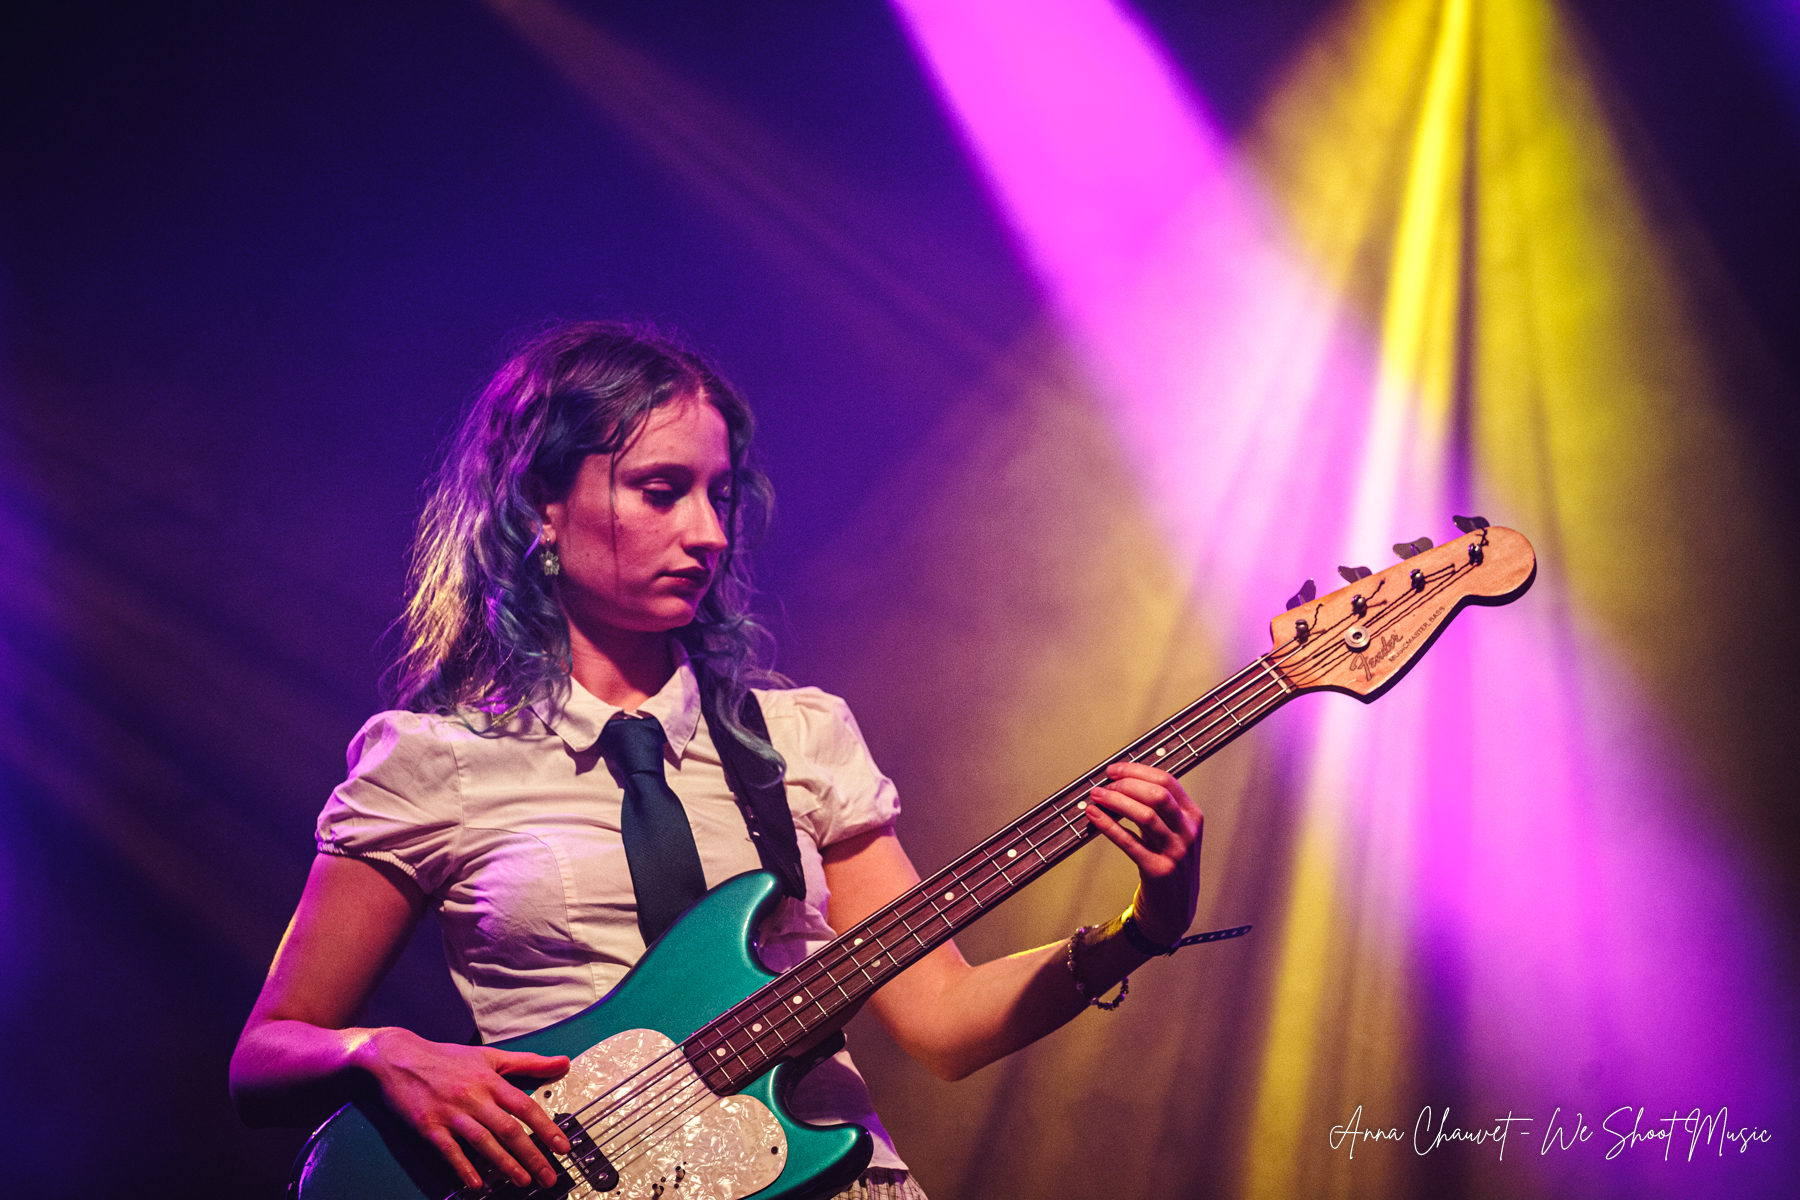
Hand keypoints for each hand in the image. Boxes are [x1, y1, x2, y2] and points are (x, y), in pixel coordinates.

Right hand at [355, 1027, 571, 1190]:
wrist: (399, 1057)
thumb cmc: (447, 1058)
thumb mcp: (489, 1056)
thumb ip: (528, 1062)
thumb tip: (563, 1062)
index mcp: (490, 1081)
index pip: (525, 1107)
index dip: (547, 1128)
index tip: (563, 1147)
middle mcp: (474, 1097)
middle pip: (509, 1129)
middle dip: (532, 1155)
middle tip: (548, 1176)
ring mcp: (451, 1113)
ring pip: (483, 1142)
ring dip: (505, 1164)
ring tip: (523, 1181)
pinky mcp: (429, 1126)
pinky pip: (449, 1150)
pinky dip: (464, 1167)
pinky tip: (477, 1183)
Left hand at [1084, 762, 1202, 945]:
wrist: (1175, 910)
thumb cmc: (1170, 864)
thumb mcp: (1174, 833)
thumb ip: (1157, 810)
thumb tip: (1121, 783)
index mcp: (1193, 817)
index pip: (1167, 781)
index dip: (1137, 771)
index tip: (1114, 770)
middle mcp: (1188, 832)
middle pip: (1158, 795)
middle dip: (1126, 784)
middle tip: (1104, 784)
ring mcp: (1176, 852)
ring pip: (1145, 815)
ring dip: (1115, 801)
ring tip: (1095, 796)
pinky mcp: (1158, 871)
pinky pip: (1129, 842)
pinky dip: (1108, 825)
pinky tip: (1094, 816)